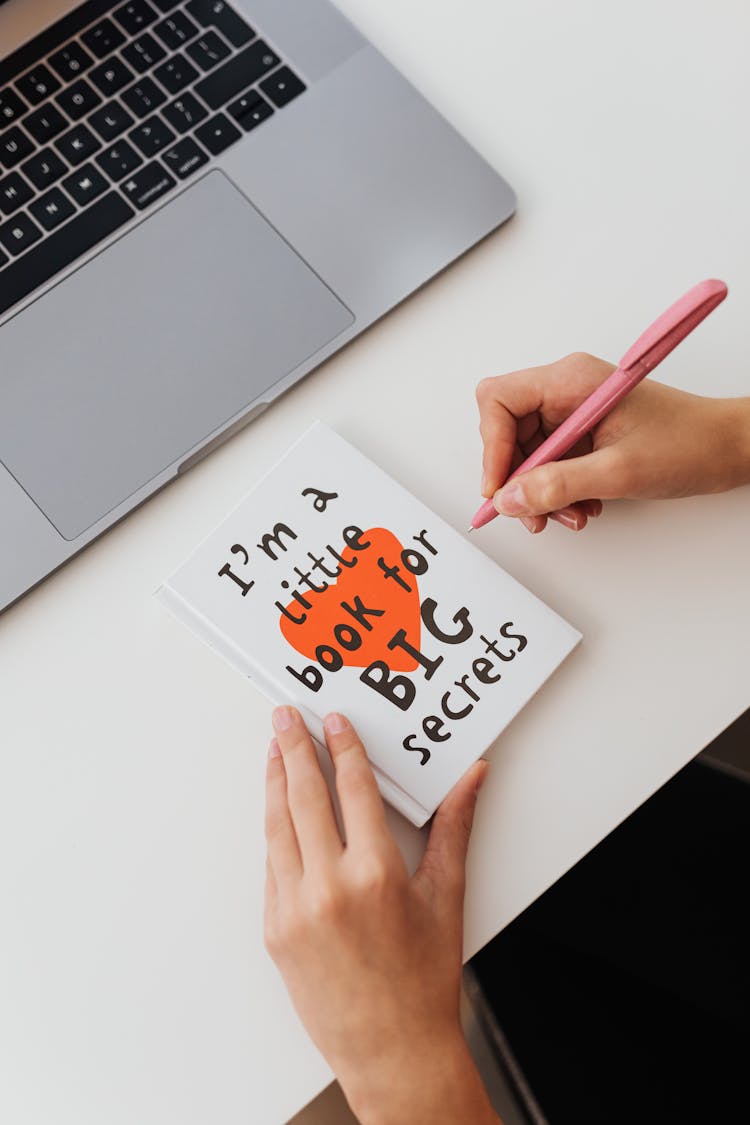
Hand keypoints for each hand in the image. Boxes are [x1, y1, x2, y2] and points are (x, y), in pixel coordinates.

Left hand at [264, 707, 499, 1124]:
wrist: (391, 1050)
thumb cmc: (423, 979)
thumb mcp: (446, 897)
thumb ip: (455, 828)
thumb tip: (473, 778)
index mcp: (375, 873)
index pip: (352, 788)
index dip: (342, 747)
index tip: (333, 722)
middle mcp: (328, 886)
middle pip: (304, 797)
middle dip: (293, 749)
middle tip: (284, 717)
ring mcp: (294, 909)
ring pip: (277, 827)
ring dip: (273, 783)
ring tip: (273, 751)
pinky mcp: (274, 930)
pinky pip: (272, 867)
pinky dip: (274, 832)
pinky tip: (277, 811)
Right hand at [476, 353, 749, 532]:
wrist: (727, 449)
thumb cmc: (689, 443)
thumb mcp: (619, 471)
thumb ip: (558, 485)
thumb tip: (510, 499)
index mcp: (570, 380)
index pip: (499, 401)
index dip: (492, 446)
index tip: (499, 488)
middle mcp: (566, 389)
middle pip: (507, 430)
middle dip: (517, 478)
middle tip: (531, 512)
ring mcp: (573, 411)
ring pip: (527, 453)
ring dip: (540, 491)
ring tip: (568, 513)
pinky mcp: (583, 432)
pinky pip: (550, 462)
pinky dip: (557, 490)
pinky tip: (582, 504)